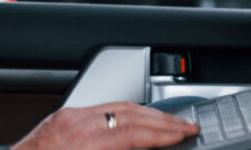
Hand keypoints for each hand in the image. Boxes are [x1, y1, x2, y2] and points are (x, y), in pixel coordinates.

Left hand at [11, 102, 198, 149]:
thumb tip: (142, 148)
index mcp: (81, 144)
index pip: (132, 132)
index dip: (162, 133)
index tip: (184, 133)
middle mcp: (75, 124)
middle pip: (129, 113)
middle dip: (162, 119)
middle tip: (187, 124)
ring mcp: (68, 117)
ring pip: (116, 106)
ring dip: (147, 113)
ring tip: (169, 121)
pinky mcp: (63, 116)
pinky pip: (101, 107)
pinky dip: (126, 112)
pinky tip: (138, 119)